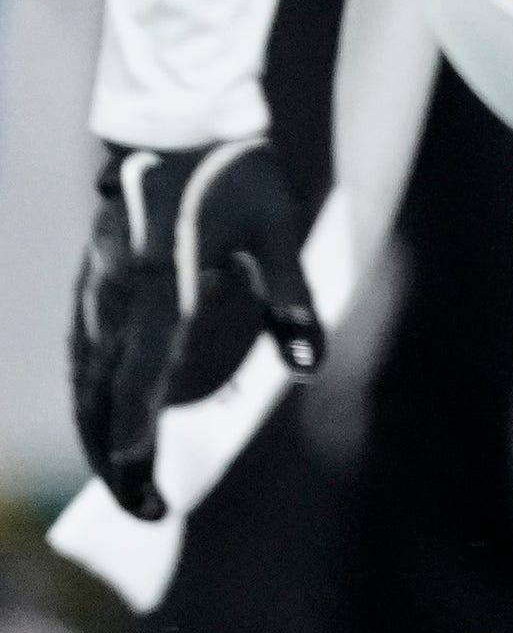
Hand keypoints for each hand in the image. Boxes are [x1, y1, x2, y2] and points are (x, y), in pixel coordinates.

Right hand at [70, 138, 320, 518]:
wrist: (178, 121)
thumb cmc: (237, 174)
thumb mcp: (279, 233)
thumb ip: (293, 302)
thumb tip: (307, 368)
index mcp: (159, 287)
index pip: (141, 380)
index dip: (139, 440)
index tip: (148, 490)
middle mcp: (114, 297)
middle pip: (101, 395)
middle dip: (116, 458)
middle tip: (144, 511)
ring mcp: (95, 292)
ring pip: (86, 380)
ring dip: (100, 434)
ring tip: (126, 483)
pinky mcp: (93, 287)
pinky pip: (84, 356)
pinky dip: (94, 399)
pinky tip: (108, 423)